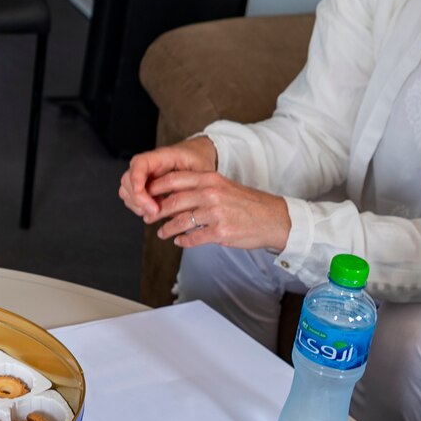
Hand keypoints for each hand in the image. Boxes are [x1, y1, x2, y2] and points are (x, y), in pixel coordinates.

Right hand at [119, 137, 217, 220]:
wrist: (197, 154)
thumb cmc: (198, 159)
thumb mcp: (201, 170)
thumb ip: (192, 187)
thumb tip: (181, 209)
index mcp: (161, 156)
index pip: (139, 164)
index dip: (136, 180)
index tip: (144, 198)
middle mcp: (147, 165)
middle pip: (127, 180)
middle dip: (138, 199)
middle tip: (155, 212)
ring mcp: (143, 175)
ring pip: (126, 191)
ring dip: (138, 205)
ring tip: (156, 212)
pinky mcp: (143, 185)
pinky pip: (132, 198)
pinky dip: (140, 207)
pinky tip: (156, 210)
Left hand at [142, 167, 291, 251]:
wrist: (275, 219)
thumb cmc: (249, 204)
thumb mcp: (225, 186)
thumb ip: (201, 187)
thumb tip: (175, 192)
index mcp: (211, 179)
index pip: (174, 179)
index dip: (156, 188)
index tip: (146, 195)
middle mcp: (211, 194)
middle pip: (172, 202)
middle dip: (156, 212)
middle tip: (149, 217)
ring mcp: (215, 213)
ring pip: (180, 222)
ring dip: (167, 229)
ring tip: (162, 233)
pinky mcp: (220, 232)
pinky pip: (193, 237)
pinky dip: (183, 241)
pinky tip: (180, 241)